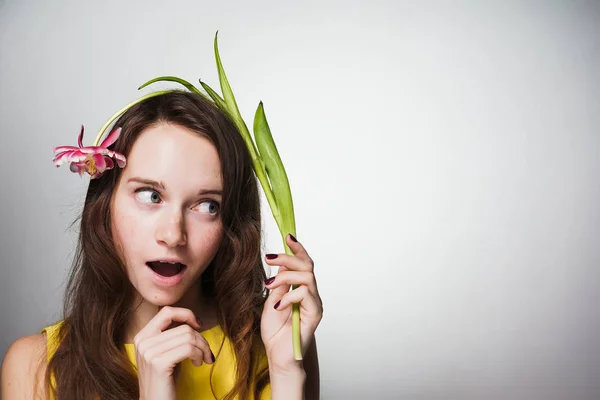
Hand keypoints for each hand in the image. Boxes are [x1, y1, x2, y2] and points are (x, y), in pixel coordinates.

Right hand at [133, 306, 214, 399]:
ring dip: (203, 348)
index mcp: (142, 336)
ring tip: (202, 359)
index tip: (198, 325)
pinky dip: (199, 355)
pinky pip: (189, 348)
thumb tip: (192, 320)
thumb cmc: (165, 380)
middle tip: (206, 352)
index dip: (186, 314)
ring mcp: (149, 352)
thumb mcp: (166, 352)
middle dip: (201, 339)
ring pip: (189, 336)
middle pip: (183, 327)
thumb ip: (171, 335)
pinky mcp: (159, 363)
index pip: (167, 311)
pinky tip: (198, 363)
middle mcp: (143, 342)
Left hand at [261, 234, 322, 373]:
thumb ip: (279, 284)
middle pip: (307, 265)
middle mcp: (310, 294)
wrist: (278, 356)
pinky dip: (289, 296)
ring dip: (286, 276)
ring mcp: (314, 303)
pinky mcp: (314, 314)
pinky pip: (305, 294)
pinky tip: (278, 306)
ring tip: (270, 285)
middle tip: (269, 258)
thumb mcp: (271, 301)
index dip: (297, 248)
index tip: (287, 235)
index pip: (303, 263)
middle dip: (288, 257)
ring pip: (307, 276)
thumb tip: (282, 264)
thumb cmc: (275, 332)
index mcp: (300, 289)